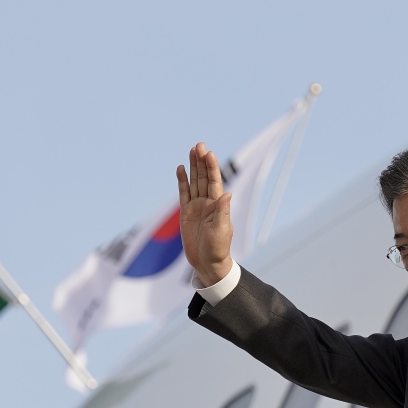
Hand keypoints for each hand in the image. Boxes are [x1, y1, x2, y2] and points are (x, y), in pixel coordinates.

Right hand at [176, 142, 234, 286]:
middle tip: (199, 145)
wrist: (207, 262)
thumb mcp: (221, 230)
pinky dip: (182, 181)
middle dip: (201, 161)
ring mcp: (196, 206)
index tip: (209, 153)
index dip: (211, 167)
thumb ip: (222, 212)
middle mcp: (207, 202)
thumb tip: (227, 194)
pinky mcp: (186, 212)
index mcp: (217, 205)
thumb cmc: (218, 248)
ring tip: (192, 150)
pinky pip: (183, 193)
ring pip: (194, 182)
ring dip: (193, 166)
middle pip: (203, 177)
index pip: (214, 181)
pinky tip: (180, 169)